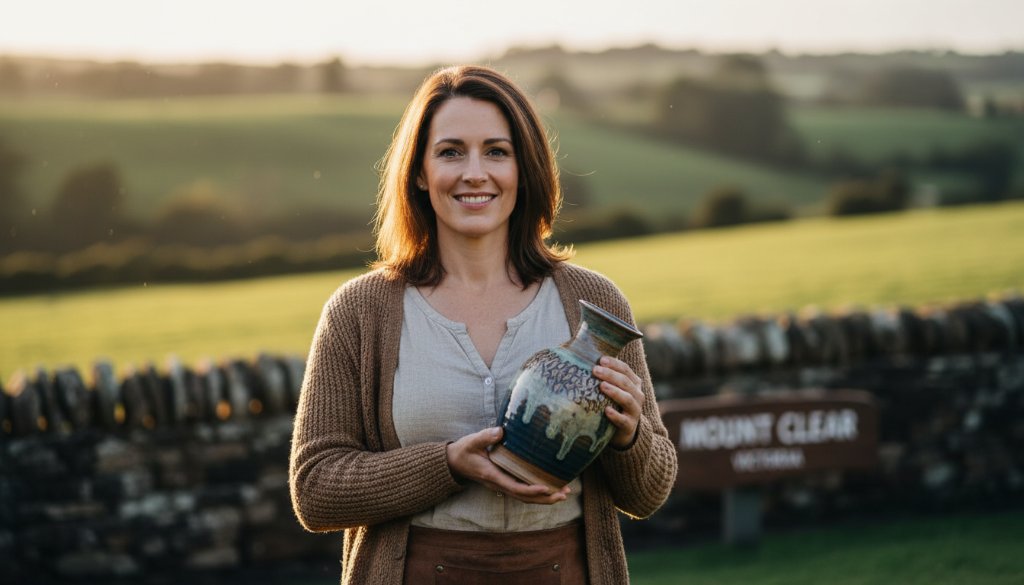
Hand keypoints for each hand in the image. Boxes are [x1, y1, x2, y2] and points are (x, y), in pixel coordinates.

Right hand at [445, 427, 570, 504]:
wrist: (454, 463)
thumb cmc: (464, 451)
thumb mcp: (472, 441)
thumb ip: (486, 436)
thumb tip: (501, 431)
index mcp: (492, 475)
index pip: (514, 487)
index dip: (531, 489)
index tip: (546, 487)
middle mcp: (499, 484)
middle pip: (525, 497)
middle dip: (545, 498)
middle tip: (564, 494)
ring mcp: (502, 485)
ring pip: (525, 497)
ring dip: (545, 498)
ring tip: (564, 493)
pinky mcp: (505, 482)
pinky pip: (523, 491)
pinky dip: (538, 492)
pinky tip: (551, 487)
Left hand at [594, 356, 644, 448]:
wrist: (621, 432)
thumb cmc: (612, 404)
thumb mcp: (611, 389)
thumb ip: (602, 376)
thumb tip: (580, 356)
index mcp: (633, 384)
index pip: (626, 369)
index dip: (614, 364)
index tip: (600, 360)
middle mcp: (637, 396)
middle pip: (626, 382)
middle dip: (611, 375)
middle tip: (595, 370)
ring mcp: (635, 411)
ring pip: (628, 399)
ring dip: (615, 391)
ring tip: (602, 386)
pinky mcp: (629, 426)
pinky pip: (624, 421)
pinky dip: (616, 416)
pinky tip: (606, 411)